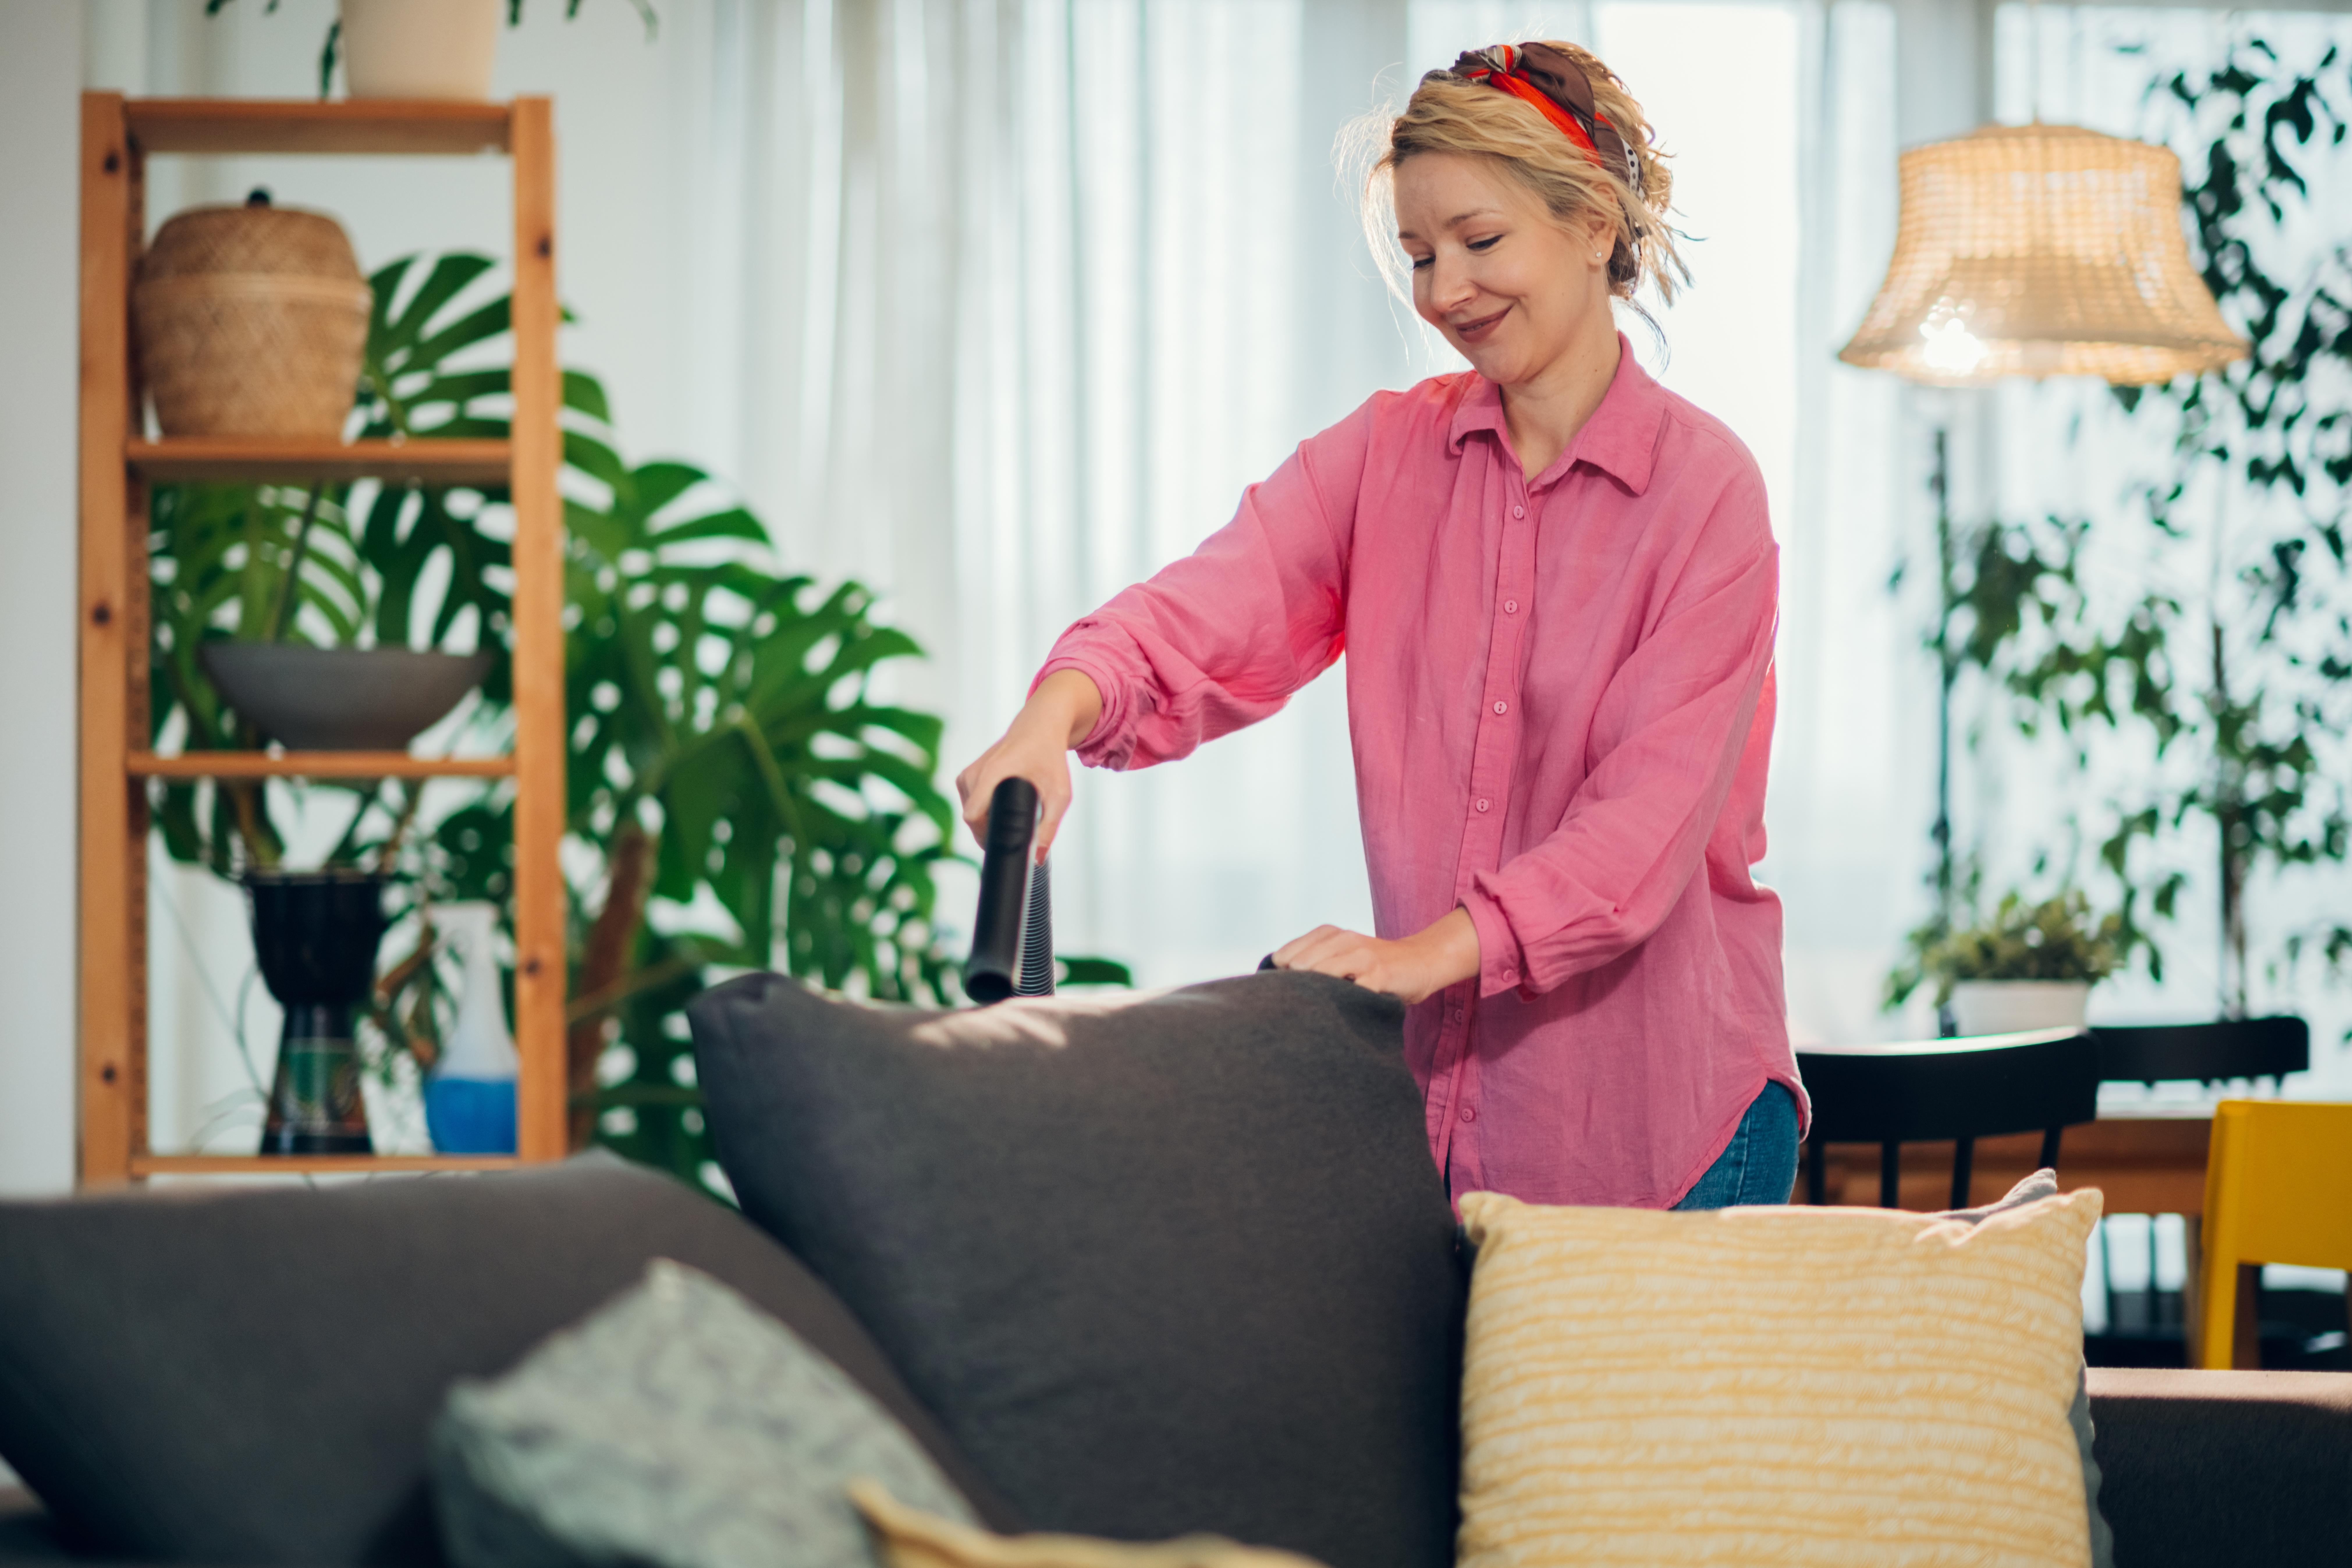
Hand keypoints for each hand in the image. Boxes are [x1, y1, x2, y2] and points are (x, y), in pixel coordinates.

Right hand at [954, 670, 1103, 861]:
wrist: (1039, 727)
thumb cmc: (1050, 757)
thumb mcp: (1059, 794)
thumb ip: (1049, 828)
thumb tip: (1037, 859)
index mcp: (992, 773)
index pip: (973, 816)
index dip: (987, 837)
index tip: (1003, 844)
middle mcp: (974, 773)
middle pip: (973, 820)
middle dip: (992, 832)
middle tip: (1018, 830)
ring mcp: (967, 774)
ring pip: (970, 814)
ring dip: (988, 822)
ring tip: (1013, 814)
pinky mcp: (965, 777)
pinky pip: (969, 805)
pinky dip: (983, 811)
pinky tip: (1002, 806)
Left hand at [1271, 907, 1480, 1005]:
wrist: (1422, 961)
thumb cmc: (1376, 965)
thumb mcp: (1342, 954)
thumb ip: (1315, 962)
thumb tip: (1278, 985)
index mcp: (1330, 934)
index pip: (1286, 954)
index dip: (1282, 977)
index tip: (1287, 992)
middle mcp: (1344, 940)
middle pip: (1300, 966)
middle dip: (1297, 989)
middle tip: (1302, 1006)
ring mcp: (1362, 956)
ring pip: (1321, 975)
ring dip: (1316, 995)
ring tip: (1319, 1009)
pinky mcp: (1379, 975)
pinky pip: (1351, 993)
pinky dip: (1343, 1004)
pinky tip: (1344, 1012)